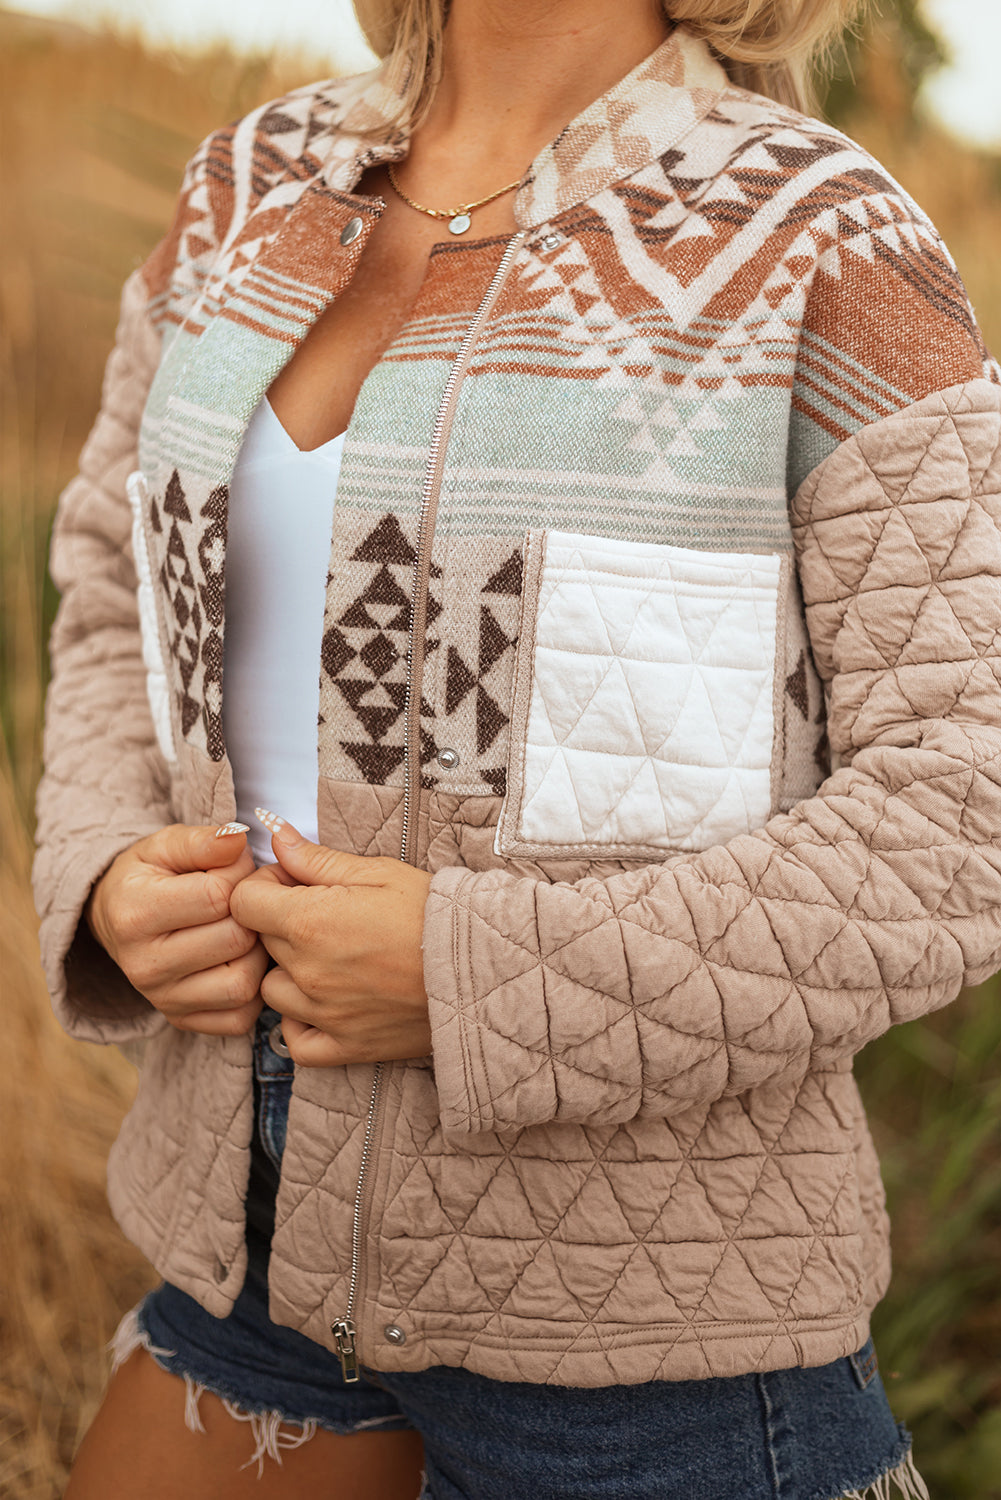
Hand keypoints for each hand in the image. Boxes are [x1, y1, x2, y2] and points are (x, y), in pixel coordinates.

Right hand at [86, 823, 268, 1034]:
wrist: (117, 918)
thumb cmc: (150, 876)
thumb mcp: (166, 845)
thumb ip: (203, 840)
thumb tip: (238, 838)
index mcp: (135, 915)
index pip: (218, 896)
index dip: (239, 875)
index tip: (232, 870)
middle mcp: (144, 965)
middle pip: (235, 940)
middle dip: (251, 913)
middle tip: (243, 900)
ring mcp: (162, 999)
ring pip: (243, 983)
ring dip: (257, 953)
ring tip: (245, 929)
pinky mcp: (182, 1020)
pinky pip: (241, 1017)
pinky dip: (254, 992)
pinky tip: (242, 961)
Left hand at [229, 811, 431, 1067]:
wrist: (481, 967)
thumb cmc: (432, 912)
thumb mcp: (377, 872)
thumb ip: (317, 859)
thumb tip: (276, 836)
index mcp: (309, 921)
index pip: (243, 903)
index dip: (263, 888)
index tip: (292, 886)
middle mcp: (306, 972)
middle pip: (260, 944)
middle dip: (281, 925)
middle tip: (324, 916)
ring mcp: (323, 1014)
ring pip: (272, 992)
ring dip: (288, 975)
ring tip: (327, 960)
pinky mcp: (345, 1046)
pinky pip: (295, 1042)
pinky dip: (300, 1024)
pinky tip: (323, 1004)